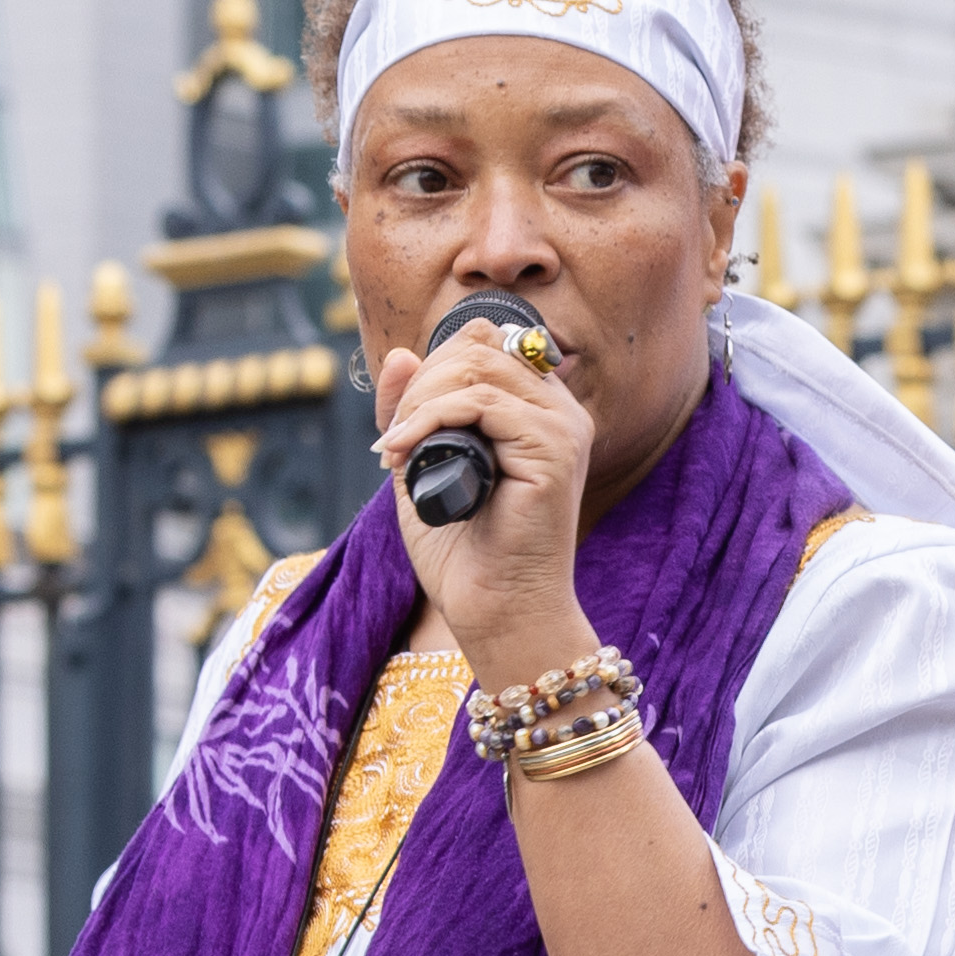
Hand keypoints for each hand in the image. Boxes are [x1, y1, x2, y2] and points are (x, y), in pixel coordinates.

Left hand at [375, 301, 607, 677]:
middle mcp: (561, 411)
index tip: (400, 422)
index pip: (487, 343)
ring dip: (419, 402)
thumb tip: (399, 355)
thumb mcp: (424, 464)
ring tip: (394, 450)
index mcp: (540, 411)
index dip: (434, 365)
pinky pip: (481, 403)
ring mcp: (564, 427)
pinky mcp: (555, 450)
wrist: (497, 612)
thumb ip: (412, 410)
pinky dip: (429, 421)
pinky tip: (403, 455)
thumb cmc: (466, 553)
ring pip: (477, 367)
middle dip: (419, 385)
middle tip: (391, 440)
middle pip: (479, 346)